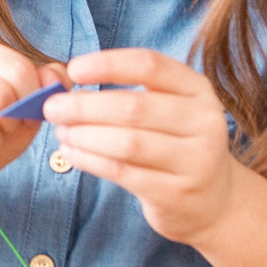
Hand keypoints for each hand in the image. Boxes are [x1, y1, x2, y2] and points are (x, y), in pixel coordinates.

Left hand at [40, 48, 240, 244]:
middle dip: (84, 106)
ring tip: (60, 132)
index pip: (151, 65)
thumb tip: (62, 80)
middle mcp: (203, 122)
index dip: (108, 64)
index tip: (73, 70)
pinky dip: (90, 160)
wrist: (214, 202)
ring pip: (126, 142)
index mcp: (198, 90)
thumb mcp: (166, 110)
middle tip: (51, 107)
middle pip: (133, 106)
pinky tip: (70, 153)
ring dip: (84, 135)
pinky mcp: (176, 193)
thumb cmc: (174, 145)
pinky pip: (123, 172)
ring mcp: (195, 160)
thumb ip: (126, 92)